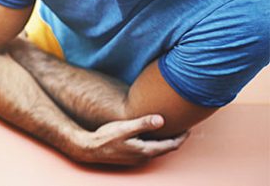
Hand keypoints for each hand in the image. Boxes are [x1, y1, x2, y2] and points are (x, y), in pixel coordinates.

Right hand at [71, 114, 188, 165]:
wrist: (90, 149)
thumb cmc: (106, 137)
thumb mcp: (124, 128)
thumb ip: (143, 123)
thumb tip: (162, 119)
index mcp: (146, 150)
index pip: (172, 145)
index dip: (182, 136)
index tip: (189, 127)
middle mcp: (144, 157)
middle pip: (167, 148)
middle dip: (177, 138)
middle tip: (183, 127)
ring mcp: (138, 159)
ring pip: (159, 150)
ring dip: (166, 141)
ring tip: (170, 129)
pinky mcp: (132, 157)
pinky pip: (150, 150)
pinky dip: (157, 143)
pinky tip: (152, 135)